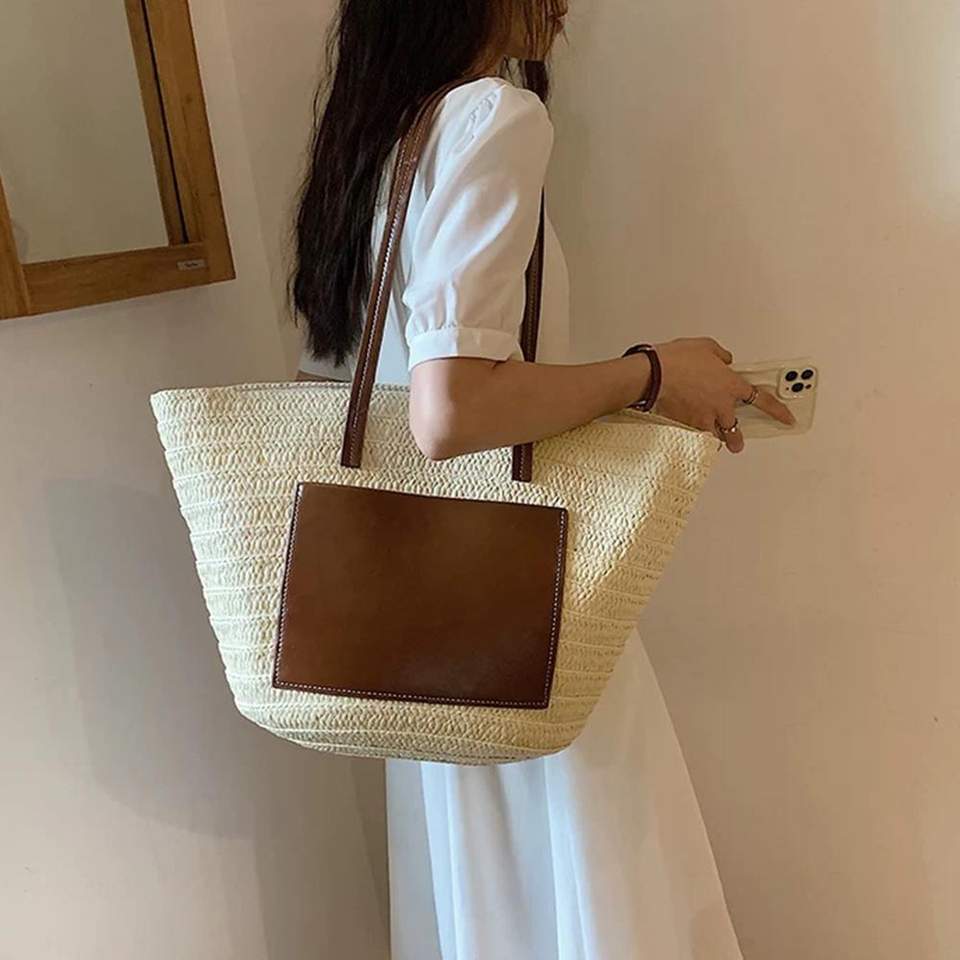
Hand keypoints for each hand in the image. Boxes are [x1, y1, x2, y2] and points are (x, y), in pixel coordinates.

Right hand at [651, 337, 795, 453]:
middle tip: (739, 443)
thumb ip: (721, 355)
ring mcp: (702, 418)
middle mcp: (720, 406)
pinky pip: (694, 435)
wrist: (654, 374)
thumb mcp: (705, 346)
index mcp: (731, 385)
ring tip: (718, 445)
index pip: (762, 400)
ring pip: (715, 436)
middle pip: (736, 428)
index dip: (777, 411)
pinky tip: (693, 435)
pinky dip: (695, 435)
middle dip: (738, 438)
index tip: (786, 418)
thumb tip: (725, 360)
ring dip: (719, 441)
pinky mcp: (685, 425)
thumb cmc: (678, 359)